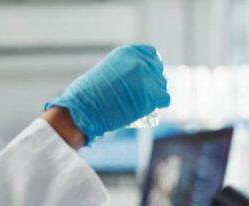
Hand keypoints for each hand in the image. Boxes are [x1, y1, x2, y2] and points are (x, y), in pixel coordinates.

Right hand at [45, 44, 169, 143]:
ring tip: (143, 102)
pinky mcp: (152, 95)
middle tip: (144, 94)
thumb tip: (130, 79)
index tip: (145, 77)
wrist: (84, 109)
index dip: (150, 67)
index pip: (151, 54)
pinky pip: (164, 99)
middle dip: (152, 81)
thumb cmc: (88, 94)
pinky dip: (158, 104)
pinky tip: (150, 108)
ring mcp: (148, 77)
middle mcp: (140, 61)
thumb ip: (121, 70)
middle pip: (157, 70)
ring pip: (161, 85)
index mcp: (128, 52)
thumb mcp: (105, 71)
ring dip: (155, 93)